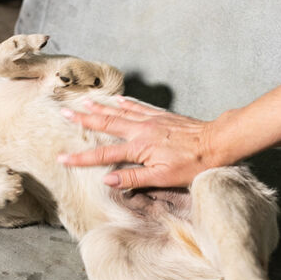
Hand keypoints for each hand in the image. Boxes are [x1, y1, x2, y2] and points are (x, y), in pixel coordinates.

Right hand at [58, 97, 224, 187]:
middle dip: (83, 119)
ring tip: (83, 102)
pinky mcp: (161, 116)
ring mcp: (151, 120)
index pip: (103, 154)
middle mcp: (141, 130)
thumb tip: (108, 179)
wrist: (217, 142)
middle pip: (106, 123)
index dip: (82, 158)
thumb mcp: (162, 178)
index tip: (63, 158)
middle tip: (64, 113)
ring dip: (100, 107)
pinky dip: (124, 103)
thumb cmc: (192, 164)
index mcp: (139, 147)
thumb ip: (134, 178)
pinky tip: (117, 99)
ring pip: (119, 112)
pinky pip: (137, 107)